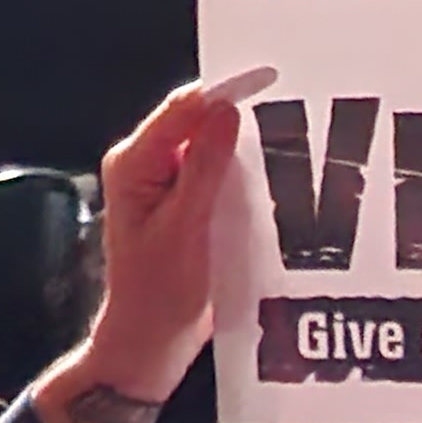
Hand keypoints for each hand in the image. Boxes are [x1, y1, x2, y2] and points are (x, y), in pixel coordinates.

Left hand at [79, 70, 258, 396]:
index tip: (269, 78)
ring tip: (287, 139)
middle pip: (196, 122)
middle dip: (238, 115)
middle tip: (288, 109)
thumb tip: (226, 112)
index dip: (225, 90)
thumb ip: (206, 168)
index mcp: (133, 165)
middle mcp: (146, 166)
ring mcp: (165, 184)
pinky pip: (216, 172)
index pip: (182, 110)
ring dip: (243, 145)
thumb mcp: (186, 229)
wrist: (151, 344)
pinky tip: (269, 176)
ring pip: (209, 146)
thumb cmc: (158, 296)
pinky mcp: (185, 203)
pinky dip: (241, 171)